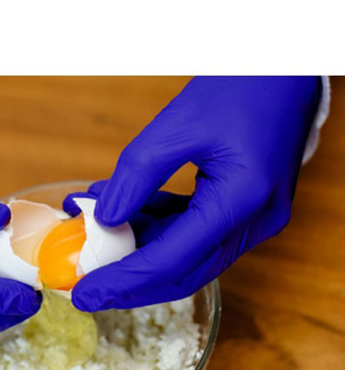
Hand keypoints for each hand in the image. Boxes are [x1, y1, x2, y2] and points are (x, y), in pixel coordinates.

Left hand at [64, 76, 320, 310]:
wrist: (286, 73)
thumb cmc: (240, 87)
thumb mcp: (177, 124)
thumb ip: (136, 176)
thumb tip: (104, 217)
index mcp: (243, 200)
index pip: (172, 260)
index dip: (123, 281)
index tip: (84, 295)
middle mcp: (254, 222)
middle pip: (182, 274)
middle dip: (130, 285)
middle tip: (87, 291)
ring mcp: (253, 221)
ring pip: (187, 259)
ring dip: (140, 254)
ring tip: (98, 240)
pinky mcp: (244, 213)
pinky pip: (195, 236)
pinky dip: (158, 231)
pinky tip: (127, 216)